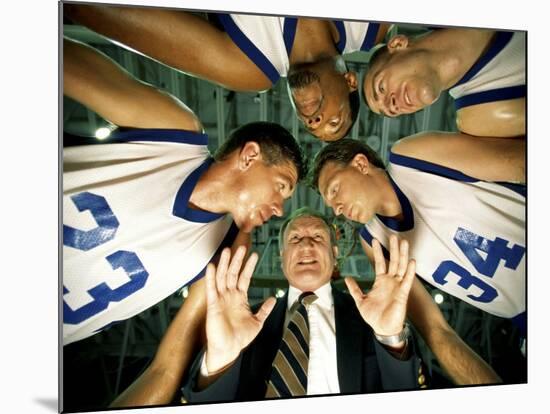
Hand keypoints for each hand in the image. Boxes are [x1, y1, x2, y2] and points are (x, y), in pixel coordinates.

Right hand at [204, 246, 275, 373]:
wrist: (228, 350)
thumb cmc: (240, 338)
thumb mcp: (257, 322)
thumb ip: (264, 310)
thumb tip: (273, 299)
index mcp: (240, 298)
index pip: (244, 278)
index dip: (249, 266)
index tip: (254, 254)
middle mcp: (229, 296)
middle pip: (233, 273)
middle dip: (238, 260)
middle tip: (242, 246)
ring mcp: (220, 299)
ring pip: (222, 277)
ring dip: (225, 264)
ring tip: (228, 250)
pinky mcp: (213, 305)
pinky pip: (211, 289)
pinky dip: (211, 277)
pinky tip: (212, 266)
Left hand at [345, 235, 415, 335]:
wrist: (382, 328)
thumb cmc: (373, 316)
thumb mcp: (361, 300)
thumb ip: (355, 289)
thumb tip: (347, 278)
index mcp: (380, 281)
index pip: (379, 262)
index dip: (378, 251)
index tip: (375, 239)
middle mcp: (390, 281)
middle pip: (393, 261)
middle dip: (393, 248)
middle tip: (394, 235)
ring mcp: (397, 286)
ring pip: (401, 267)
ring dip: (403, 255)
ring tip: (404, 242)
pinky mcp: (403, 293)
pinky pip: (408, 280)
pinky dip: (410, 271)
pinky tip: (412, 261)